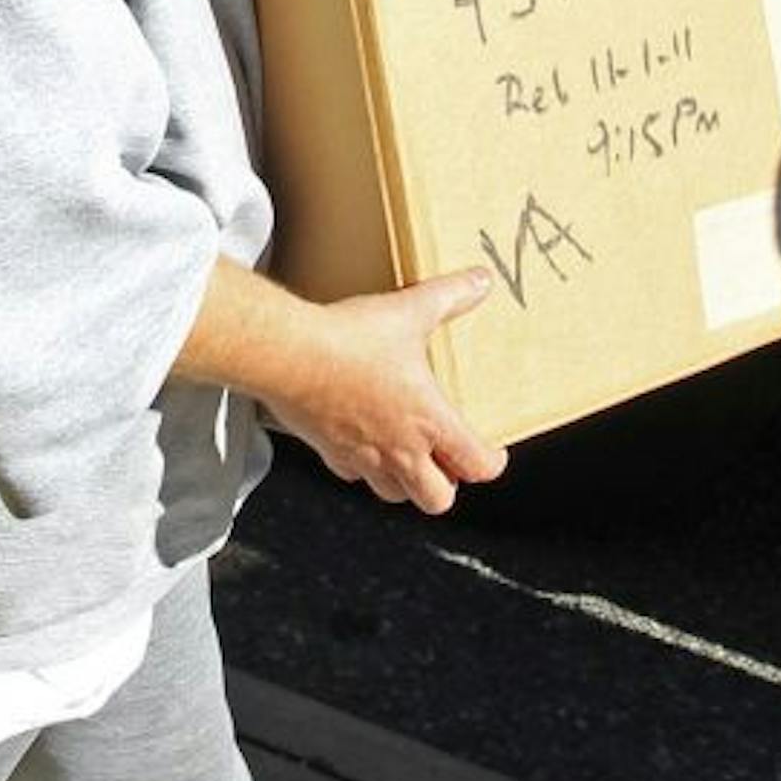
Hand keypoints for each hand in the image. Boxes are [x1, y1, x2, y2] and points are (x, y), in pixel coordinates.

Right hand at [268, 267, 506, 514]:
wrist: (288, 354)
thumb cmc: (347, 340)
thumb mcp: (409, 311)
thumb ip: (449, 296)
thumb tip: (479, 281)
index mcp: (429, 421)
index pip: (476, 465)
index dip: (491, 463)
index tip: (491, 452)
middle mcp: (400, 449)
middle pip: (437, 499)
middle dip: (447, 486)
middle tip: (447, 463)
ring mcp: (363, 456)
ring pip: (395, 495)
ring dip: (406, 484)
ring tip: (408, 460)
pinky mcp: (330, 451)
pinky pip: (352, 474)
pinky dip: (363, 467)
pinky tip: (362, 443)